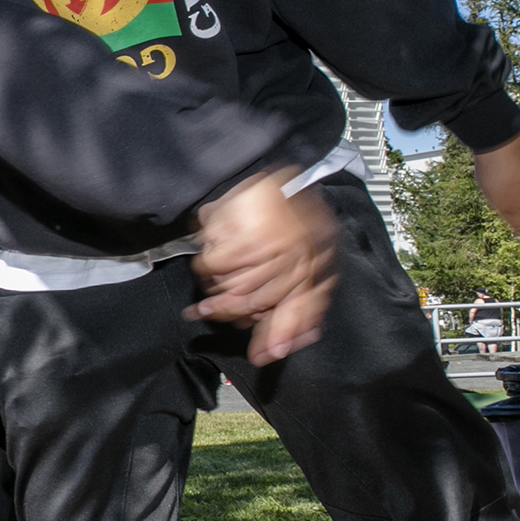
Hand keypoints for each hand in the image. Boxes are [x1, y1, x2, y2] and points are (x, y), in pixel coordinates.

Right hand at [188, 169, 338, 364]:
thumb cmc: (288, 209)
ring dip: (217, 303)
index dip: (284, 334)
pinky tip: (205, 269)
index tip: (267, 355)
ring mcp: (269, 247)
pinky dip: (208, 271)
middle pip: (264, 303)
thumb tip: (296, 335)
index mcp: (317, 262)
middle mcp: (298, 258)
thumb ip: (306, 292)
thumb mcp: (311, 248)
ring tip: (202, 310)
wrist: (269, 166)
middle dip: (237, 319)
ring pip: (237, 288)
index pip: (303, 308)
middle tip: (218, 325)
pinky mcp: (242, 235)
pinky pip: (217, 266)